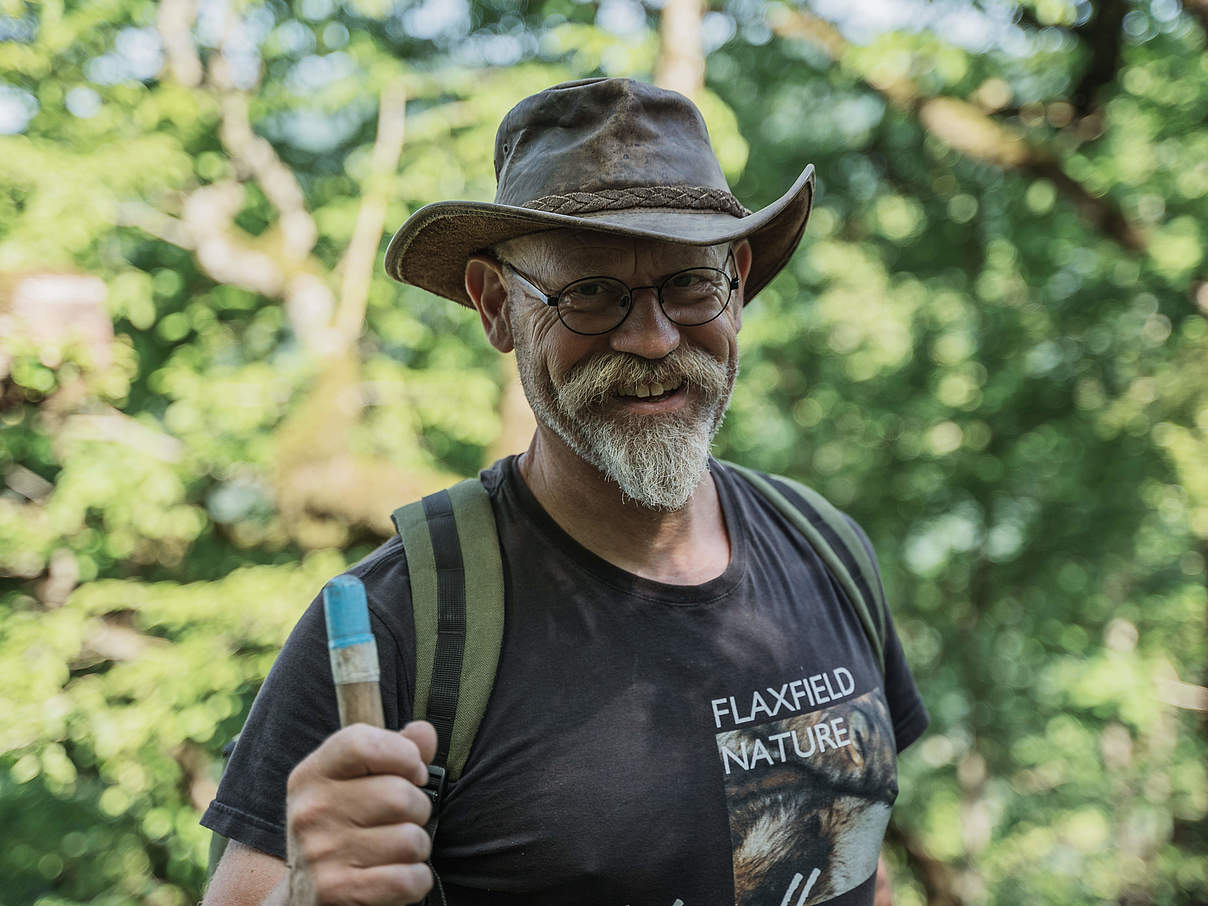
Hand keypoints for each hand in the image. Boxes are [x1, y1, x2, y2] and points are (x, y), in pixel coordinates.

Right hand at [284, 721, 437, 905]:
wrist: (303, 897)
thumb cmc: (342, 829)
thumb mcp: (355, 783)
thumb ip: (394, 751)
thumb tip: (424, 733)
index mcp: (312, 774)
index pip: (364, 743)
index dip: (404, 755)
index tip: (413, 772)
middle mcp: (310, 811)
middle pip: (400, 795)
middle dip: (418, 810)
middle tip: (404, 820)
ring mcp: (320, 853)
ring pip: (410, 840)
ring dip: (416, 849)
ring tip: (395, 851)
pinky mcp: (335, 892)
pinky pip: (408, 880)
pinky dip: (416, 880)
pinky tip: (398, 877)